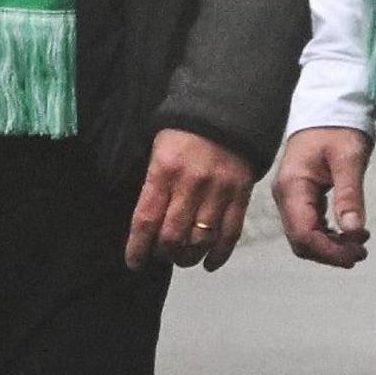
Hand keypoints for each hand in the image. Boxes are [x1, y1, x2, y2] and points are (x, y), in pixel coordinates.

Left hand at [125, 128, 255, 272]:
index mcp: (164, 170)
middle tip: (161, 254)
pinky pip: (230, 234)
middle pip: (173, 236)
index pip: (146, 219)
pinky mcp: (241, 195)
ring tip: (182, 257)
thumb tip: (145, 225)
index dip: (138, 247)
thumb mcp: (158, 150)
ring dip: (188, 257)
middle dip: (164, 253)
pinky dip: (218, 255)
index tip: (134, 263)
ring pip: (201, 240)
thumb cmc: (183, 132)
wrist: (226, 111)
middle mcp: (191, 184)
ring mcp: (219, 191)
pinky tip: (208, 263)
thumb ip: (153, 185)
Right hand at [273, 126, 374, 267]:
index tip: (357, 254)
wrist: (328, 108)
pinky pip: (309, 226)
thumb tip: (354, 231)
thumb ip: (349, 196)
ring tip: (359, 245)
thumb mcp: (349, 159)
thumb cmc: (339, 128)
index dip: (328, 251)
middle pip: (300, 241)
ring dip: (330, 247)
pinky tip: (349, 233)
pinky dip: (328, 236)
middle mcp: (285, 196)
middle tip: (361, 252)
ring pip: (304, 237)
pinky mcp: (299, 197)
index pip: (303, 233)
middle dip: (330, 253)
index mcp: (292, 186)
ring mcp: (290, 197)